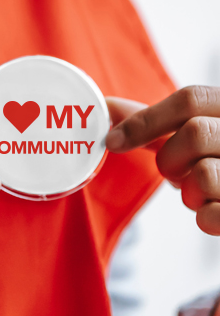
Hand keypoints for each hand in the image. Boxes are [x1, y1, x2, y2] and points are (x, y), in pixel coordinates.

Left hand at [106, 86, 219, 234]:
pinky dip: (205, 216)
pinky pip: (213, 215)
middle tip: (178, 172)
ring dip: (189, 191)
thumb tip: (106, 106)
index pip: (190, 99)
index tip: (113, 142)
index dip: (145, 121)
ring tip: (203, 192)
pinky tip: (216, 209)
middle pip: (195, 134)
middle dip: (170, 159)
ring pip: (204, 175)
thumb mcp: (196, 132)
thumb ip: (154, 121)